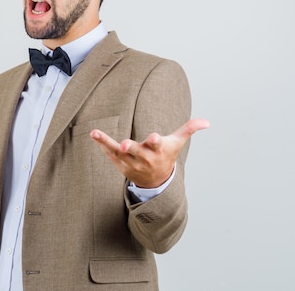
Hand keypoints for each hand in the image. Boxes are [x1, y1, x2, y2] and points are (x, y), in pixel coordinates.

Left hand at [90, 118, 209, 187]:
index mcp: (159, 151)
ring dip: (106, 143)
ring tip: (95, 132)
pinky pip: (110, 154)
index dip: (155, 141)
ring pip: (118, 152)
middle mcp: (144, 158)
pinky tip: (94, 135)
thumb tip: (207, 122)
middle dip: (131, 148)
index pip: (157, 146)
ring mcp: (131, 162)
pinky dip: (102, 145)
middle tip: (125, 144)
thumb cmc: (166, 155)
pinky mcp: (120, 164)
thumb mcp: (177, 143)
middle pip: (137, 152)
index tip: (154, 137)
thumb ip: (189, 129)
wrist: (156, 180)